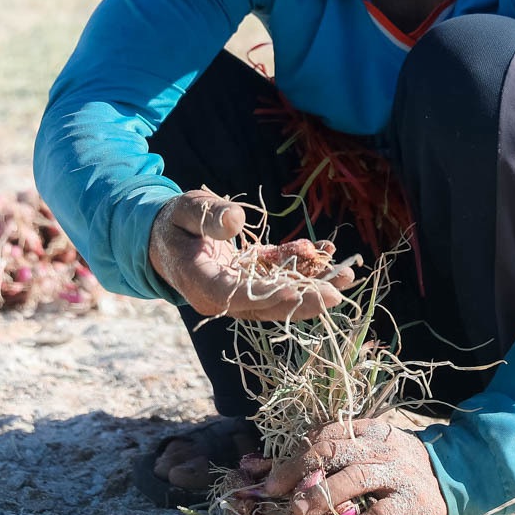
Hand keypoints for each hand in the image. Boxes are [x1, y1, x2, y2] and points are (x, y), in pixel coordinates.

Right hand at [148, 190, 356, 320]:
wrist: (168, 237)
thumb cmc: (175, 221)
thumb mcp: (186, 210)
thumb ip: (208, 216)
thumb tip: (236, 220)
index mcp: (201, 283)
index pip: (236, 295)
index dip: (267, 295)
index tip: (296, 290)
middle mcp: (223, 297)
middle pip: (267, 305)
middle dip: (304, 300)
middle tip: (338, 293)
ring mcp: (240, 293)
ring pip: (281, 296)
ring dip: (314, 287)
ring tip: (346, 275)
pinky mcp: (253, 282)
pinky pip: (282, 278)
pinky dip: (305, 268)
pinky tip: (328, 252)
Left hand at [261, 418, 446, 514]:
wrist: (451, 477)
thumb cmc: (397, 467)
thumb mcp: (367, 453)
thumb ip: (327, 459)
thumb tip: (265, 469)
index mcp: (369, 431)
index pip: (326, 434)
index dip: (294, 455)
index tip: (270, 479)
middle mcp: (382, 447)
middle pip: (334, 450)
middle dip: (300, 470)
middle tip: (277, 493)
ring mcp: (398, 472)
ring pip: (356, 477)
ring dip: (324, 494)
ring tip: (300, 511)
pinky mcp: (413, 500)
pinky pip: (381, 514)